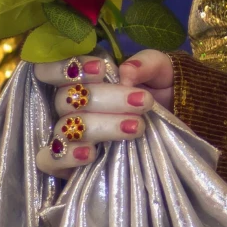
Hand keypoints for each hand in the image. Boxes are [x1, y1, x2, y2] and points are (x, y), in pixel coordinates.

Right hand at [30, 51, 172, 178]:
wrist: (177, 122)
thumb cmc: (161, 90)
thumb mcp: (161, 69)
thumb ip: (146, 63)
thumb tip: (125, 72)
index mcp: (81, 77)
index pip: (50, 68)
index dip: (67, 67)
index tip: (100, 69)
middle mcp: (69, 105)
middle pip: (65, 99)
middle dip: (106, 99)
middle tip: (143, 101)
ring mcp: (66, 134)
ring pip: (65, 128)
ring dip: (101, 126)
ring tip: (136, 127)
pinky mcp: (67, 163)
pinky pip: (50, 161)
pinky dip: (67, 157)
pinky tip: (90, 153)